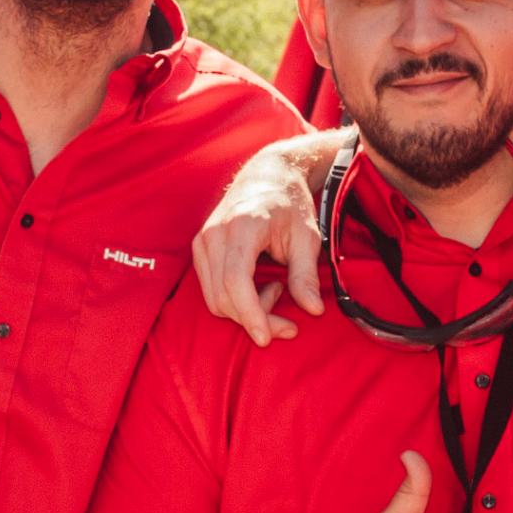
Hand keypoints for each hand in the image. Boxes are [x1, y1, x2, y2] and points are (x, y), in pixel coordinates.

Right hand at [193, 138, 331, 346]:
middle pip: (223, 296)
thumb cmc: (290, 204)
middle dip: (255, 319)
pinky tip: (259, 287)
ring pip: (214, 298)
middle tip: (288, 323)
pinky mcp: (200, 248)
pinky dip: (234, 300)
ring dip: (245, 311)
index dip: (250, 314)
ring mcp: (203, 241)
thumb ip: (306, 274)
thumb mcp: (307, 236)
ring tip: (276, 291)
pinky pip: (211, 290)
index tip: (266, 337)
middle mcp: (215, 233)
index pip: (236, 281)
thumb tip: (312, 310)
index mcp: (243, 226)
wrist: (267, 175)